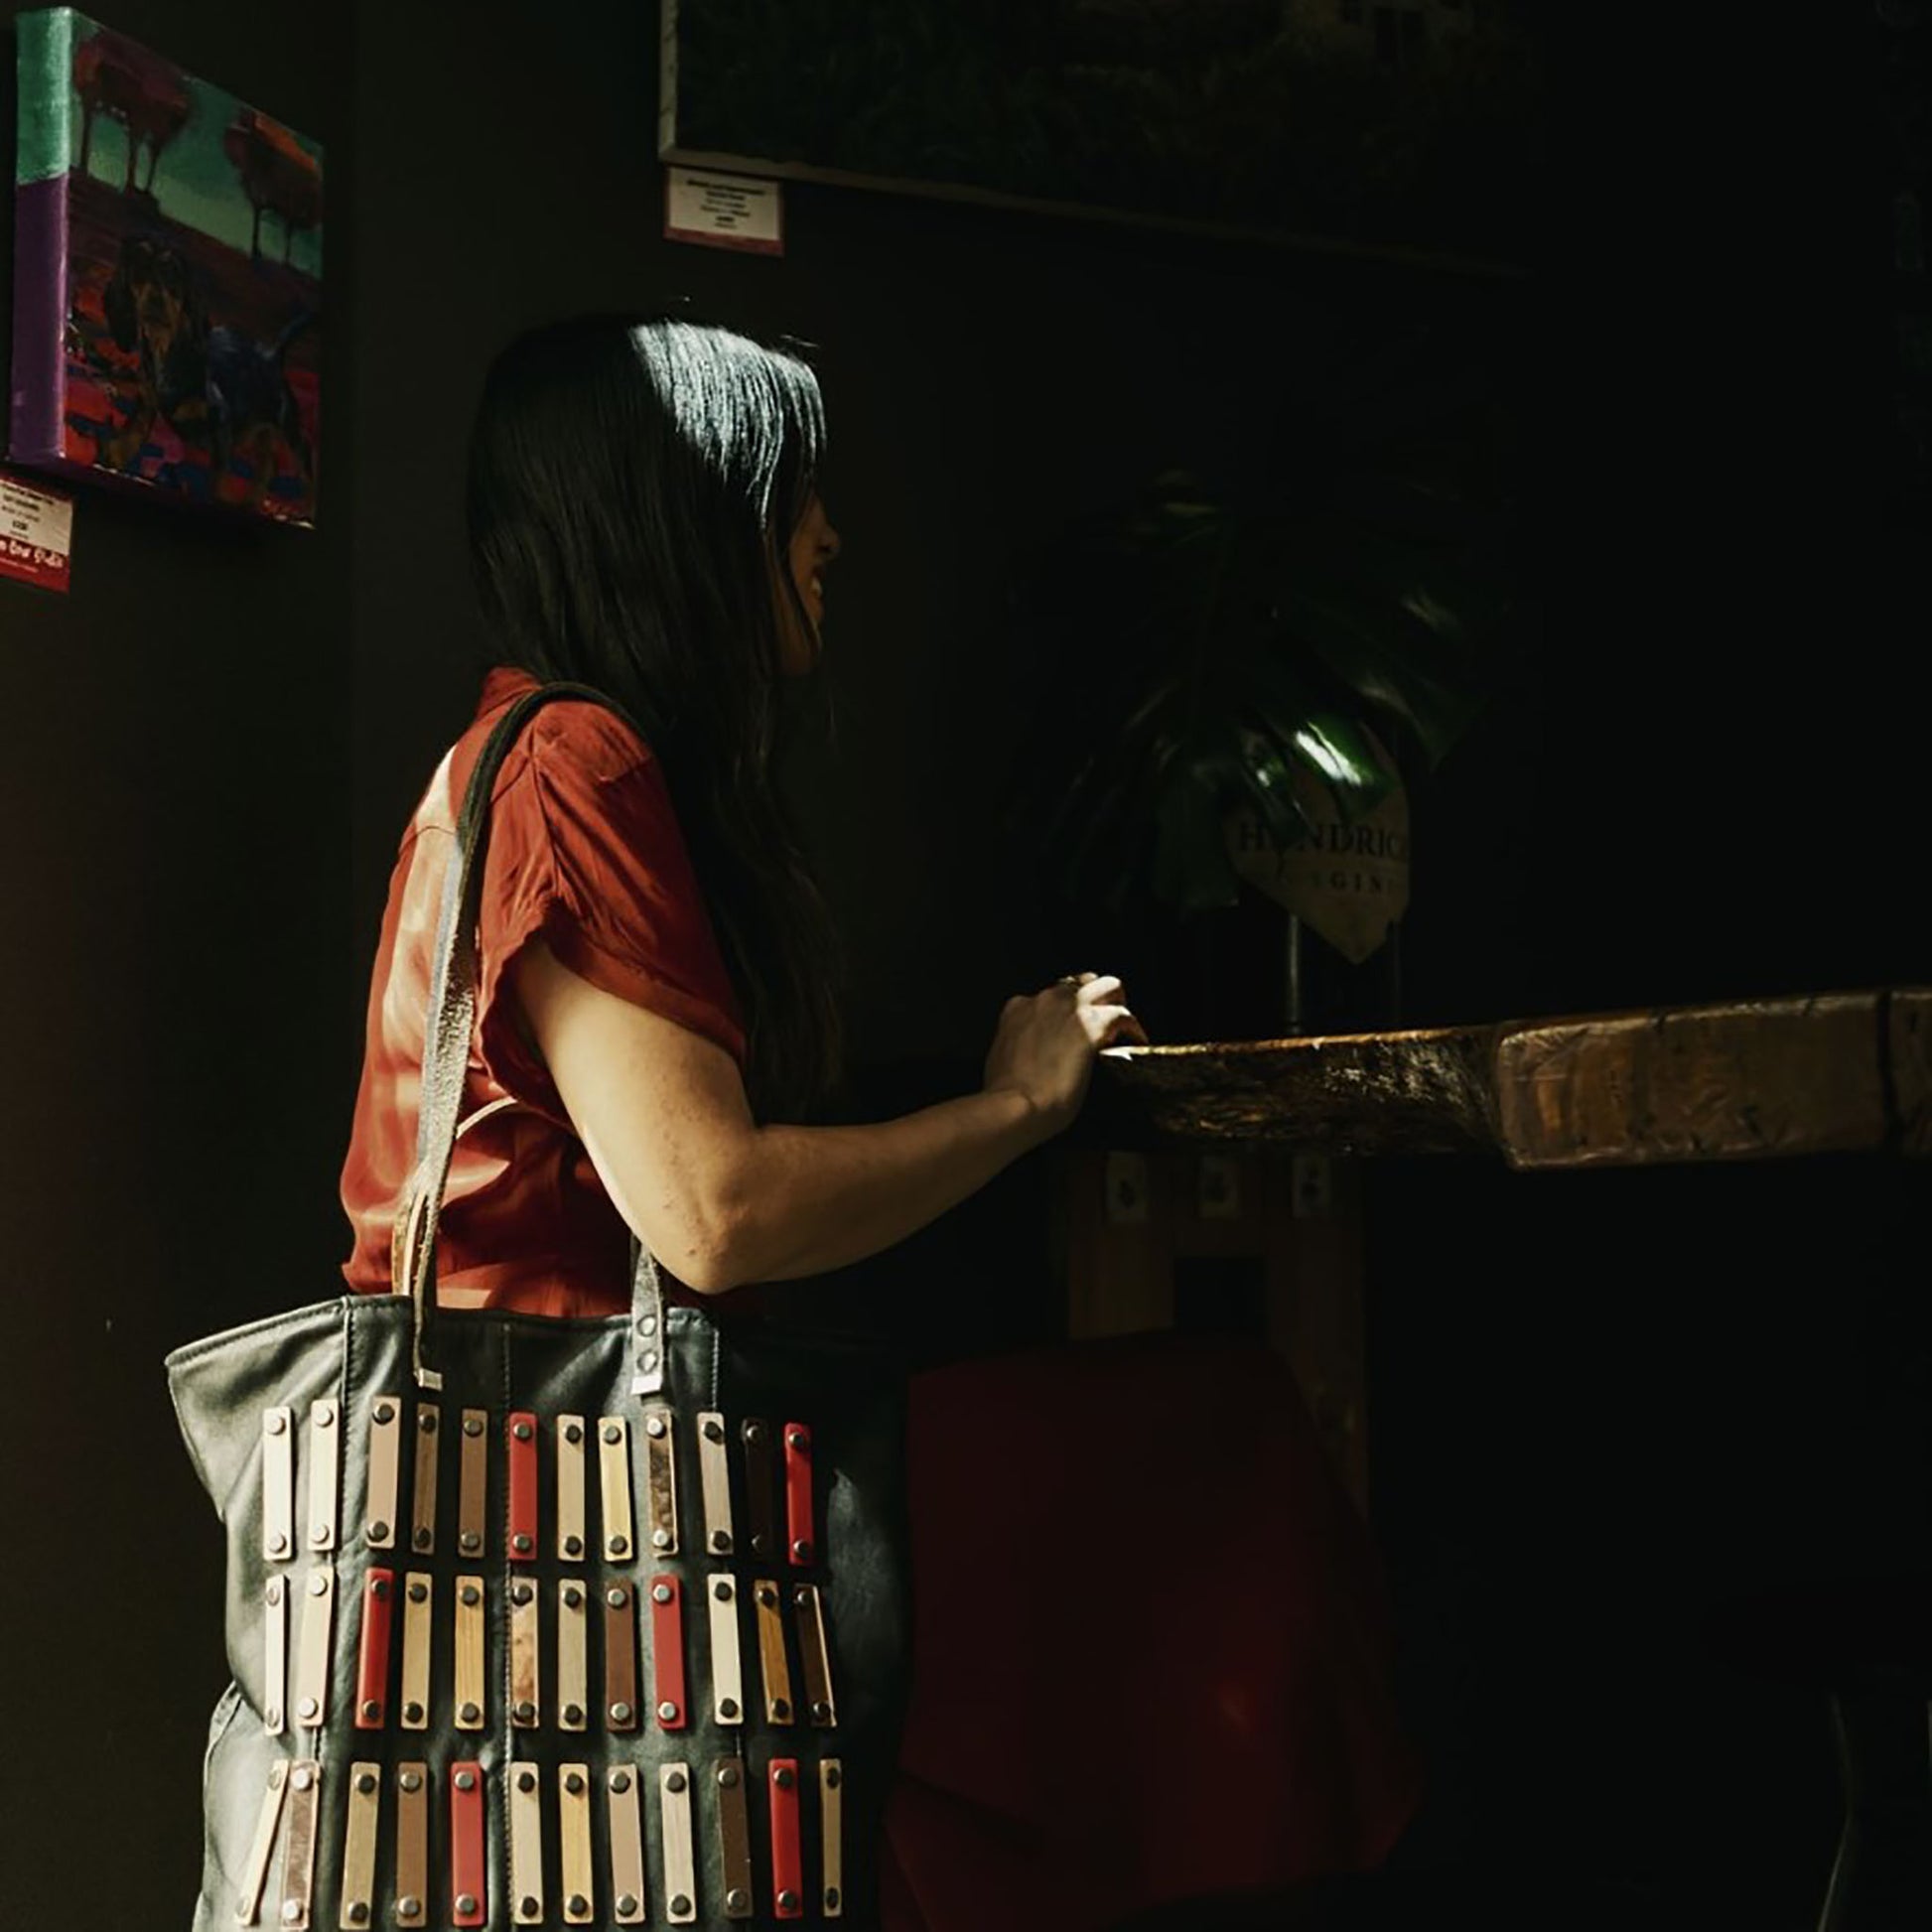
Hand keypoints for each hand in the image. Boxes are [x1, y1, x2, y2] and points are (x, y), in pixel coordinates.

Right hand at [982, 972, 1147, 1137]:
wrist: (1013, 1107)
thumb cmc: (1006, 1096)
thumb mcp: (1003, 1060)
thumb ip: (1019, 1047)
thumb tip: (1032, 1057)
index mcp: (1019, 1009)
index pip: (1052, 995)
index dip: (1067, 1012)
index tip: (1074, 1029)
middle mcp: (1044, 1000)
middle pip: (1082, 984)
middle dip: (1096, 1000)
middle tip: (1105, 1025)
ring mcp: (1068, 1009)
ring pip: (1108, 987)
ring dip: (1117, 1005)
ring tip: (1124, 1029)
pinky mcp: (1091, 1026)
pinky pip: (1124, 1016)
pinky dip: (1133, 1029)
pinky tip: (1137, 1042)